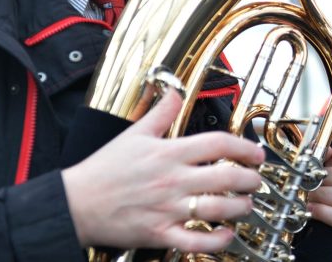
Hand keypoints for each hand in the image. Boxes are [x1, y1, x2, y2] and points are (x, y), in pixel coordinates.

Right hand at [62, 90, 264, 251]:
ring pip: (216, 209)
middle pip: (225, 177)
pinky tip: (227, 233)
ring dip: (240, 207)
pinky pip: (195, 240)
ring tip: (247, 204)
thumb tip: (175, 91)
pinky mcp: (159, 233)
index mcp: (169, 153)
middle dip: (250, 179)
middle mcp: (172, 180)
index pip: (217, 143)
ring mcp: (167, 208)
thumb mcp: (134, 133)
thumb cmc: (104, 169)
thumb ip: (162, 112)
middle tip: (257, 180)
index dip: (243, 147)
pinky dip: (216, 240)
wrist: (75, 203)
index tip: (256, 153)